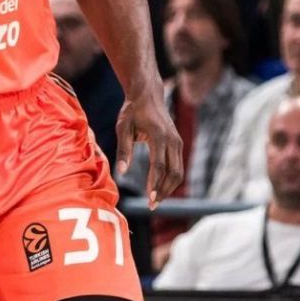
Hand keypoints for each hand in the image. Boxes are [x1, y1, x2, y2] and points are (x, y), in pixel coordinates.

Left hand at [116, 87, 183, 207]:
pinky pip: (178, 166)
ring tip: (155, 200)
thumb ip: (123, 150)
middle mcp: (172, 140)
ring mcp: (178, 142)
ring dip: (168, 188)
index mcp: (158, 135)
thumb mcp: (123, 128)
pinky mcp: (178, 144)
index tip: (149, 199)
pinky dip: (171, 180)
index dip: (155, 183)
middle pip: (173, 172)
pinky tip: (160, 188)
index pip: (159, 165)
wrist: (148, 95)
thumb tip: (120, 173)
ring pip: (179, 172)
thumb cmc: (132, 111)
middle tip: (151, 206)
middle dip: (163, 191)